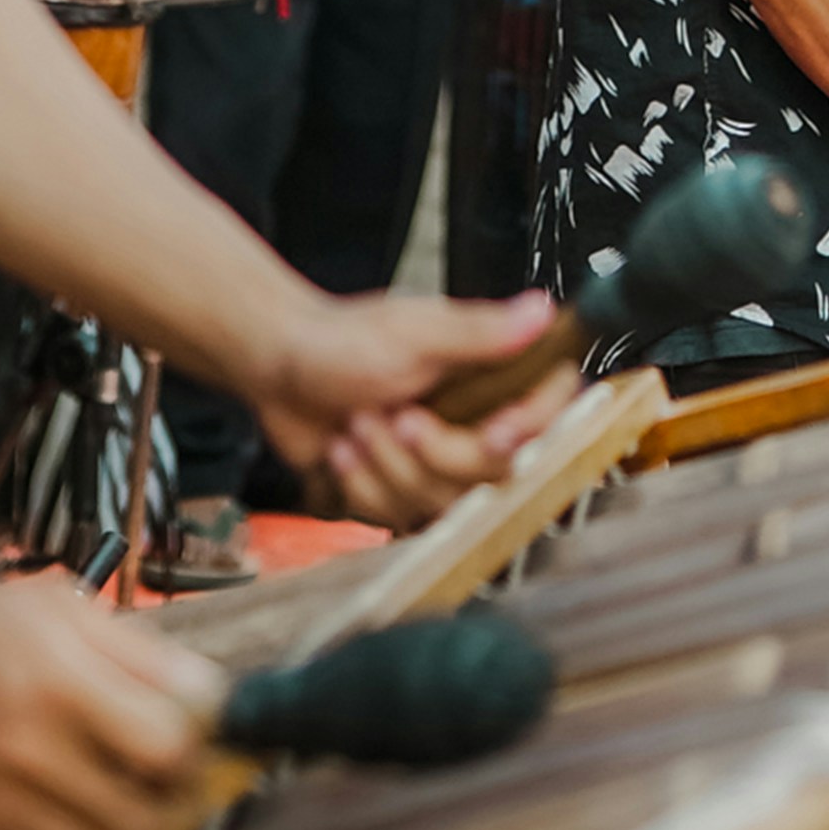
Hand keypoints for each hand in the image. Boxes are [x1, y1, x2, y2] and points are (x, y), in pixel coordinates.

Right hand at [0, 575, 210, 829]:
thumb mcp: (55, 609)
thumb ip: (138, 652)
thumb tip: (211, 698)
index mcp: (56, 681)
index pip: (169, 745)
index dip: (195, 744)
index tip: (186, 733)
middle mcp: (25, 752)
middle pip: (145, 813)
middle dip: (169, 795)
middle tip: (159, 773)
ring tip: (116, 800)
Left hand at [253, 288, 576, 527]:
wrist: (278, 369)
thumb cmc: (341, 338)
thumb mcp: (414, 332)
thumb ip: (481, 333)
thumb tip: (541, 310)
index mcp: (489, 375)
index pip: (550, 413)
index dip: (530, 433)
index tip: (497, 432)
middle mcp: (471, 420)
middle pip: (494, 472)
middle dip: (435, 453)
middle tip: (398, 416)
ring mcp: (435, 461)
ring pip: (442, 501)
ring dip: (387, 466)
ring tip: (356, 425)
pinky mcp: (400, 491)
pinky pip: (397, 519)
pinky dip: (362, 487)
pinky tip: (341, 454)